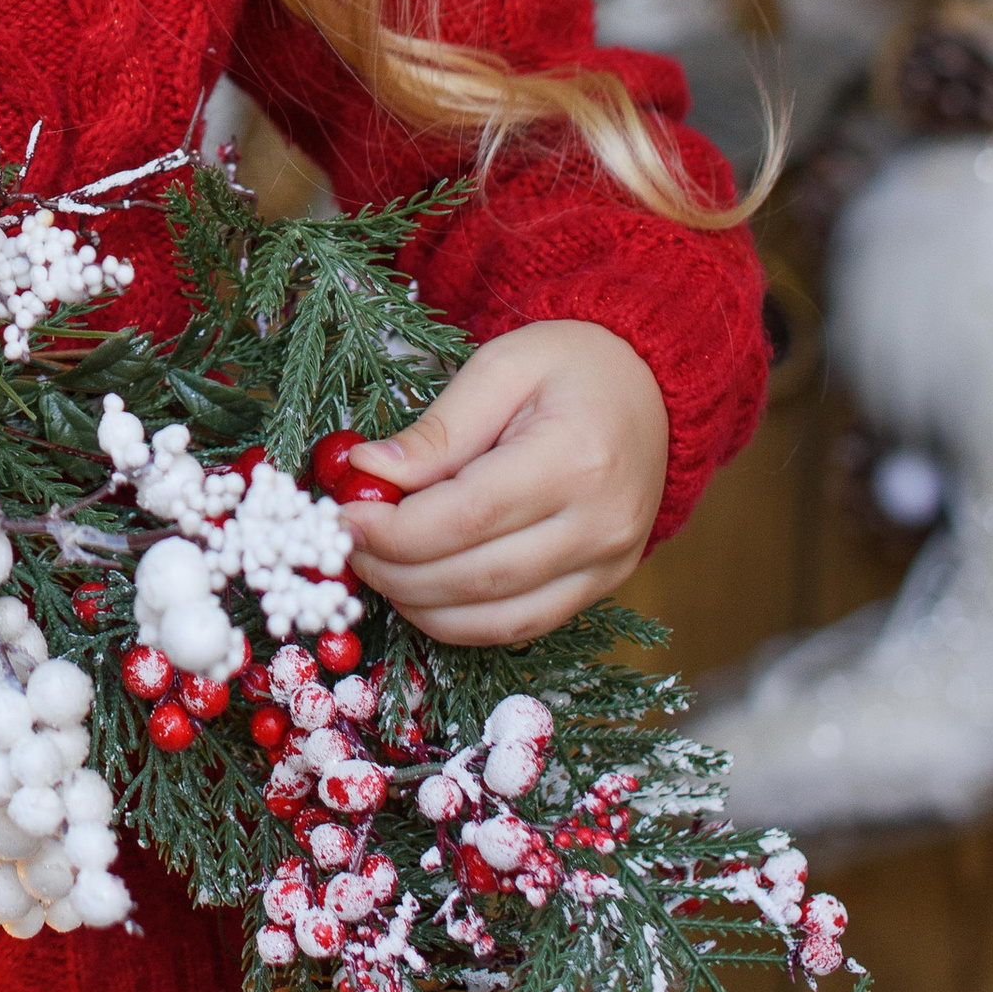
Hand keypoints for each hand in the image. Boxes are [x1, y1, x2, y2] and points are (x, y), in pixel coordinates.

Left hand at [339, 320, 669, 647]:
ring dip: (423, 608)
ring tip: (377, 571)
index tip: (341, 520)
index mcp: (576, 458)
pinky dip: (464, 623)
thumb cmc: (571, 365)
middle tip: (346, 548)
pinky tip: (423, 594)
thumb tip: (367, 473)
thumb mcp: (501, 367)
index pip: (465, 517)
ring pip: (498, 619)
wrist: (651, 387)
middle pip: (477, 577)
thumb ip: (437, 429)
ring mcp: (609, 565)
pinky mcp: (605, 586)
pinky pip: (524, 626)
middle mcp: (601, 525)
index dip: (394, 531)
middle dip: (397, 573)